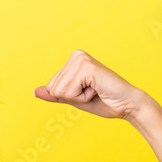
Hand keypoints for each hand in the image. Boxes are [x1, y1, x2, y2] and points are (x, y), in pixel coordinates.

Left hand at [33, 49, 150, 119]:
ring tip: (95, 91)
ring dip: (78, 98)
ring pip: (60, 91)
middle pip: (53, 88)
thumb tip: (35, 92)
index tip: (87, 92)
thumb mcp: (74, 99)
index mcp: (72, 60)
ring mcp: (81, 59)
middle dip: (72, 97)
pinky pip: (69, 92)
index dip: (68, 97)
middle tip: (93, 92)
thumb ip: (55, 95)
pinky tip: (97, 90)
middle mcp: (76, 55)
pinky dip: (82, 98)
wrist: (127, 105)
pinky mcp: (86, 68)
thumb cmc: (104, 102)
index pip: (51, 87)